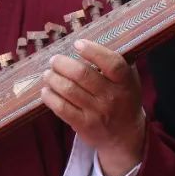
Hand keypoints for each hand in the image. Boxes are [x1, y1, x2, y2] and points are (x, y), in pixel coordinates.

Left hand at [41, 39, 145, 175]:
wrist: (125, 135)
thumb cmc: (123, 99)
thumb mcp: (128, 80)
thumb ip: (115, 62)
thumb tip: (90, 40)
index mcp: (124, 82)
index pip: (112, 63)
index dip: (93, 51)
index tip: (78, 44)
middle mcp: (112, 97)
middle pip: (82, 75)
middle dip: (62, 63)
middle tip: (54, 60)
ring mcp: (97, 112)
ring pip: (68, 90)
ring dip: (52, 78)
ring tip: (48, 74)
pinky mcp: (83, 125)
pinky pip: (61, 108)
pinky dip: (49, 97)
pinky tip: (46, 90)